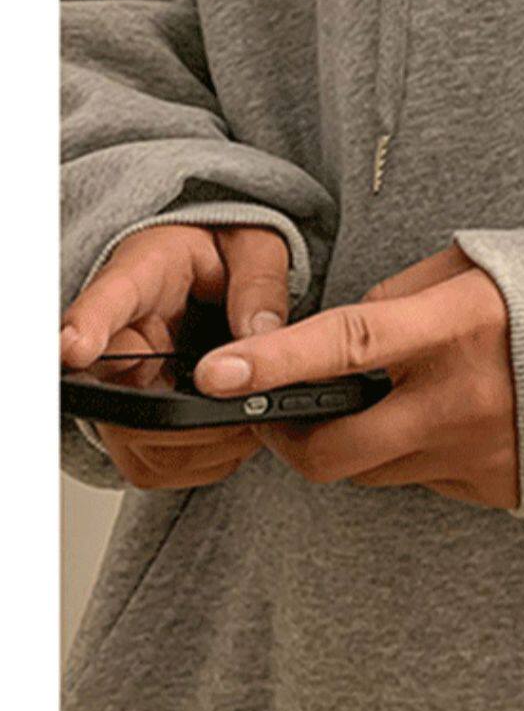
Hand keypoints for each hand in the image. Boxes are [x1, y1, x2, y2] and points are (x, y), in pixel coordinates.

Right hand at [59, 222, 288, 490]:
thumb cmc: (224, 254)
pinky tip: (235, 429)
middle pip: (115, 391)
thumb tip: (260, 334)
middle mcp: (121, 334)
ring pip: (136, 438)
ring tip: (250, 414)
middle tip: (243, 406)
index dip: (89, 326)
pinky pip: (157, 462)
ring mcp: (123, 381)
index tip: (75, 348)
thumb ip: (260, 285)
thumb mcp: (254, 248)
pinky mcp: (136, 422)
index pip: (108, 299)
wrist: (216, 273)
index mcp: (146, 274)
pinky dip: (206, 457)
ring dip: (200, 439)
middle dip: (182, 413)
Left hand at [194, 246, 518, 509]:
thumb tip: (334, 346)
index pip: (346, 346)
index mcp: (451, 328)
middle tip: (277, 418)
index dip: (276, 364)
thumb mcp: (464, 269)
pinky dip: (414, 454)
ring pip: (373, 471)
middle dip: (290, 441)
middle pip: (336, 452)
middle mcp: (461, 401)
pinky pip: (424, 481)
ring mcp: (479, 453)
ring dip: (359, 442)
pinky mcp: (497, 487)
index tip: (218, 377)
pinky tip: (448, 421)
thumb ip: (391, 304)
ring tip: (391, 402)